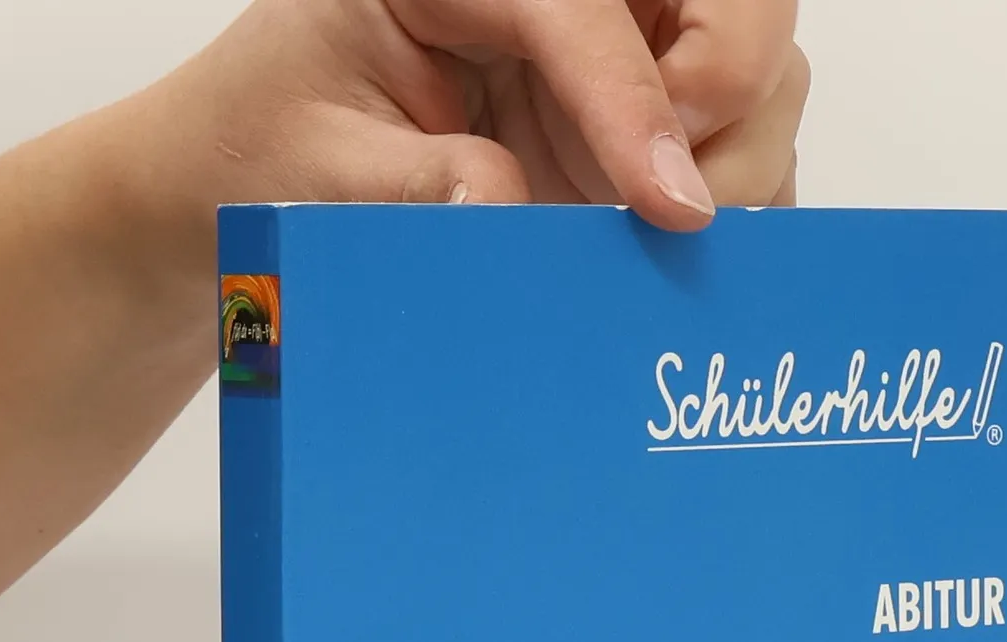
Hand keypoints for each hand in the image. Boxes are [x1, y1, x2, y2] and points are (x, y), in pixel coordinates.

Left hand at [133, 0, 807, 263]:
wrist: (251, 182)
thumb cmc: (270, 149)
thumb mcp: (319, 169)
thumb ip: (417, 188)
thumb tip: (513, 208)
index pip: (587, 6)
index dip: (638, 103)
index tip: (670, 206)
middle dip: (730, 88)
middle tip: (678, 202)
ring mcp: (609, 54)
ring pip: (754, 62)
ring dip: (741, 152)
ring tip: (666, 236)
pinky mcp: (631, 122)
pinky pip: (738, 138)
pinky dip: (743, 194)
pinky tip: (683, 252)